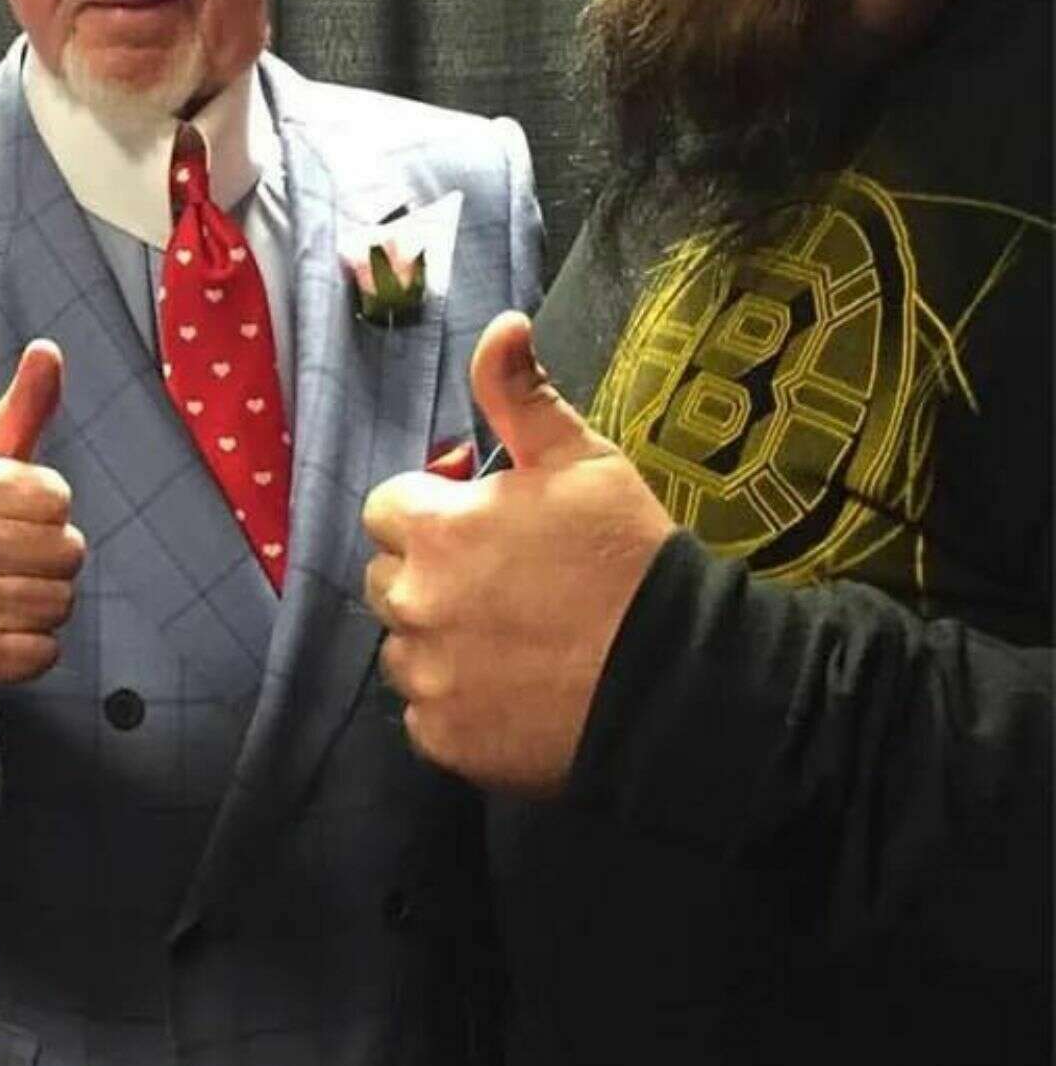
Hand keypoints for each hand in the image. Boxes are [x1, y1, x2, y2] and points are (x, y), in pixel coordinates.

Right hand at [0, 340, 85, 705]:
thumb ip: (22, 408)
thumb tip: (48, 350)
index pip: (57, 497)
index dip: (47, 509)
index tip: (11, 514)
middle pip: (68, 552)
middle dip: (53, 558)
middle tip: (12, 559)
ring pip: (60, 602)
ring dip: (44, 602)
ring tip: (5, 593)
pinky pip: (43, 652)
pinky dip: (32, 647)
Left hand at [361, 311, 673, 792]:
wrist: (679, 677)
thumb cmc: (629, 556)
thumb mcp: (583, 460)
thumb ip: (521, 394)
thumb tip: (501, 324)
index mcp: (434, 530)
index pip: (387, 508)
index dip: (433, 511)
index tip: (484, 525)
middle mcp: (413, 604)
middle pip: (386, 578)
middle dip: (429, 573)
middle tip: (502, 584)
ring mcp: (426, 678)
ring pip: (403, 648)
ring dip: (438, 640)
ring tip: (511, 641)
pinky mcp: (444, 741)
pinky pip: (427, 713)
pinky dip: (458, 704)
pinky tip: (514, 693)